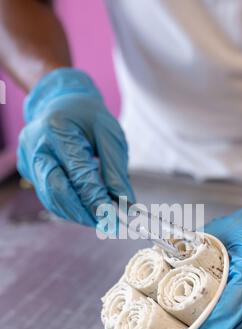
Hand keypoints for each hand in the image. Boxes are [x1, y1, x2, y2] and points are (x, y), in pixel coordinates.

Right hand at [17, 68, 134, 226]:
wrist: (60, 102)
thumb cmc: (88, 116)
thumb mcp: (109, 134)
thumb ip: (116, 169)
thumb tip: (126, 202)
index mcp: (57, 130)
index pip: (78, 173)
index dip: (97, 199)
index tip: (115, 218)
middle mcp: (36, 146)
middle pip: (57, 190)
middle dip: (83, 213)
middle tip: (107, 226)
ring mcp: (29, 159)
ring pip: (50, 198)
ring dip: (76, 215)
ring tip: (100, 222)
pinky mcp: (28, 170)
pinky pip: (48, 196)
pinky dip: (68, 208)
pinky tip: (86, 212)